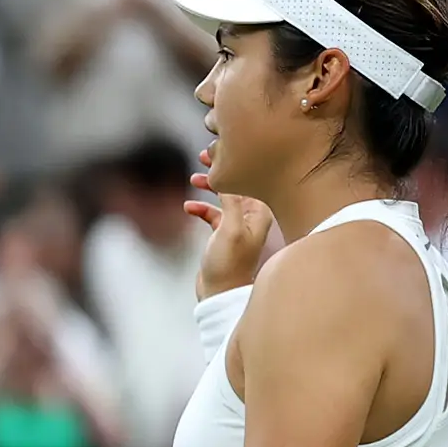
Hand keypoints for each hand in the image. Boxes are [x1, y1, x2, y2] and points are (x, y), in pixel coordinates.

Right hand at [188, 150, 275, 296]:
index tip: (217, 153)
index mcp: (259, 214)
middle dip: (221, 172)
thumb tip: (229, 178)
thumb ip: (231, 202)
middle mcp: (251, 217)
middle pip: (238, 185)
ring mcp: (237, 226)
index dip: (235, 164)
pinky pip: (213, 214)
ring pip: (224, 198)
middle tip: (205, 158)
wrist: (220, 293)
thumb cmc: (229, 264)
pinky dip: (202, 208)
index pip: (250, 179)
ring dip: (209, 188)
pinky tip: (188, 207)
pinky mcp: (223, 235)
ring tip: (194, 178)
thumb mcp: (230, 229)